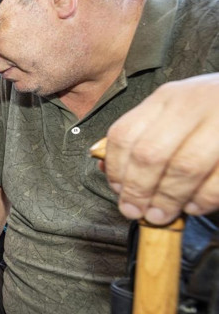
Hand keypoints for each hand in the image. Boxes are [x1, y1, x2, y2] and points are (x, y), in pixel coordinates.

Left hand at [103, 73, 218, 224]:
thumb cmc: (211, 112)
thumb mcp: (174, 113)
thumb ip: (143, 136)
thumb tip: (105, 169)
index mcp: (166, 98)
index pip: (125, 134)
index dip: (116, 169)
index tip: (118, 192)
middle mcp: (191, 104)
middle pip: (150, 154)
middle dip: (138, 190)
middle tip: (136, 211)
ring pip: (184, 167)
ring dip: (167, 199)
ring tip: (161, 214)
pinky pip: (218, 179)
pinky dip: (202, 199)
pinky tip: (193, 206)